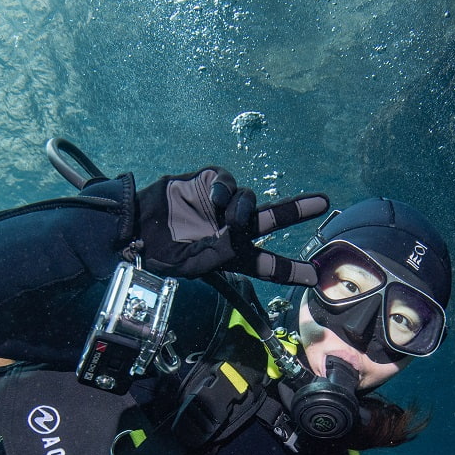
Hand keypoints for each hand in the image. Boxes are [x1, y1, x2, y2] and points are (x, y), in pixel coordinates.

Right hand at [135, 167, 326, 280]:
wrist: (132, 230)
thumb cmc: (161, 255)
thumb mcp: (194, 265)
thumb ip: (219, 249)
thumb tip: (236, 229)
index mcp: (232, 255)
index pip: (268, 264)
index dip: (292, 270)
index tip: (316, 276)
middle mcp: (232, 229)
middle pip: (272, 219)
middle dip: (297, 210)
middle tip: (322, 203)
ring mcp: (220, 205)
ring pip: (249, 198)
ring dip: (245, 206)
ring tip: (230, 217)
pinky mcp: (206, 183)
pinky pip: (226, 179)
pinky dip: (225, 186)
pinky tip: (216, 196)